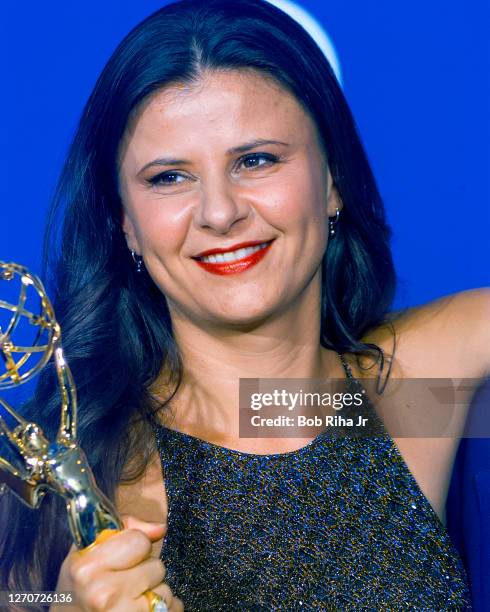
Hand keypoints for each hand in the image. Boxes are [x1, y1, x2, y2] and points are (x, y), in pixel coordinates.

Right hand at [51, 515, 183, 610]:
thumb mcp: (89, 550)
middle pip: (156, 567)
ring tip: (131, 598)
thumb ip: (125, 528)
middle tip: (125, 582)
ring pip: (165, 591)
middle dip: (146, 571)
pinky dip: (164, 609)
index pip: (139, 541)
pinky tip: (140, 610)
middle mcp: (101, 594)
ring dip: (154, 593)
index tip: (122, 557)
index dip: (136, 546)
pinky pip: (173, 609)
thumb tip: (160, 528)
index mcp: (86, 568)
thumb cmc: (81, 587)